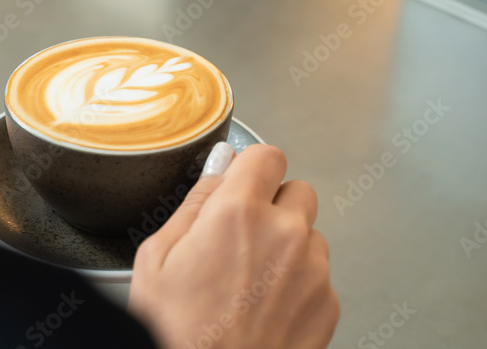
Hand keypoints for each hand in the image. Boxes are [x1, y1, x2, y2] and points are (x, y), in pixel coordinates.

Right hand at [128, 143, 338, 348]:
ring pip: (309, 235)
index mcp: (239, 214)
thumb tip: (219, 167)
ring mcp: (314, 272)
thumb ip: (195, 202)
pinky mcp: (328, 306)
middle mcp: (286, 235)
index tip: (240, 183)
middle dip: (273, 205)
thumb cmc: (177, 333)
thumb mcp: (157, 259)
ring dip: (287, 246)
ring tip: (249, 282)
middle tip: (241, 237)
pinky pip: (319, 276)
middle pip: (297, 190)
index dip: (250, 168)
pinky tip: (264, 308)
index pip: (266, 155)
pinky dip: (298, 284)